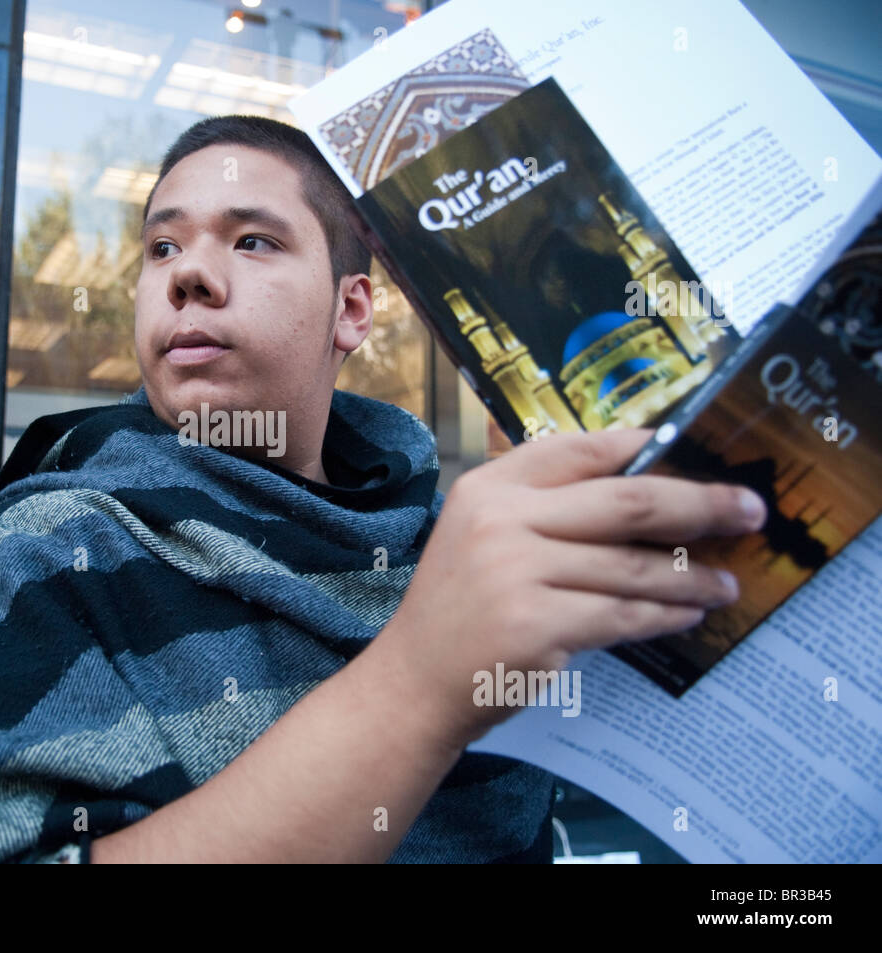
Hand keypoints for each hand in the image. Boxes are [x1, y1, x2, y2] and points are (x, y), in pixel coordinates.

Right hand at [382, 428, 765, 741]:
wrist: (414, 682)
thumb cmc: (459, 609)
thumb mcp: (480, 534)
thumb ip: (543, 506)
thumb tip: (644, 486)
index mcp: (489, 487)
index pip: (583, 450)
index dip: (648, 449)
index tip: (698, 454)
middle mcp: (500, 519)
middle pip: (626, 501)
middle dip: (700, 504)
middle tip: (749, 510)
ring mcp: (516, 571)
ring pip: (634, 567)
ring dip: (692, 576)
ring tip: (725, 582)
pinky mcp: (535, 624)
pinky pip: (623, 615)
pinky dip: (664, 616)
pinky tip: (688, 615)